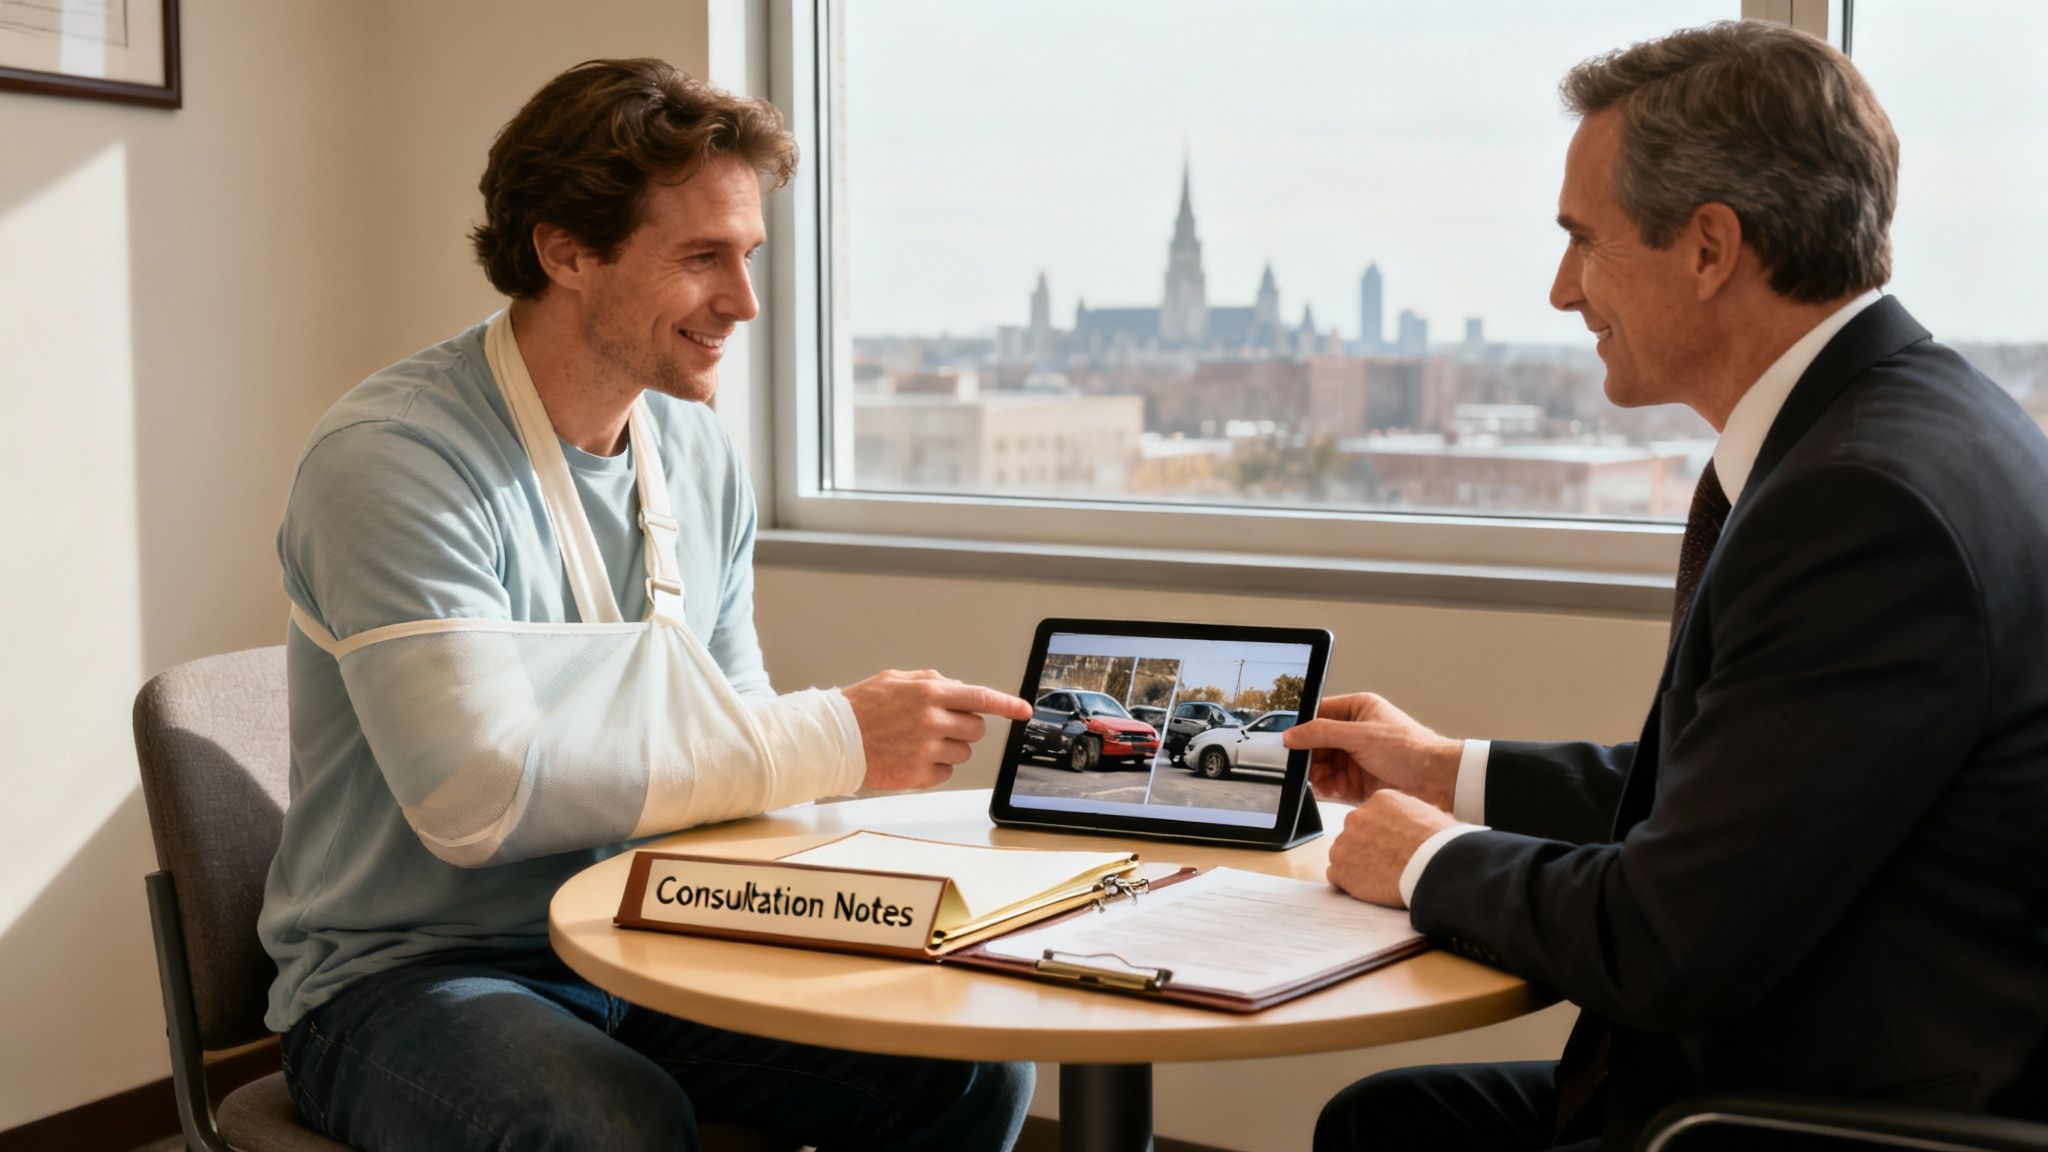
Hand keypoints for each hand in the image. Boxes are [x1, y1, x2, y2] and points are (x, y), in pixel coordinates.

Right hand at [842, 669, 1032, 791]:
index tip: (1024, 710)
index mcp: (929, 692)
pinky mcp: (919, 774)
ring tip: (918, 743)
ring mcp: (927, 749)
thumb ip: (931, 681)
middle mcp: (932, 720)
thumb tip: (958, 688)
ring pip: (963, 753)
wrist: (834, 740)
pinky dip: (934, 769)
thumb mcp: (896, 680)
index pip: (981, 697)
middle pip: (976, 729)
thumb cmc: (861, 708)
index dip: (1007, 705)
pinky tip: (911, 758)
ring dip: (948, 749)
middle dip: (964, 728)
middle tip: (940, 726)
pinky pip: (946, 773)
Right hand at [1282, 692, 1461, 809]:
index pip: (1319, 714)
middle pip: (1317, 744)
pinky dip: (1326, 789)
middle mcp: (1355, 734)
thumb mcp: (1361, 734)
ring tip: (1316, 779)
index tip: (1289, 740)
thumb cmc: (1412, 749)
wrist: (1439, 781)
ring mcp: (1356, 760)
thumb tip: (1293, 734)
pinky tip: (1327, 789)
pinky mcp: (1358, 784)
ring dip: (1317, 774)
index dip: (1303, 727)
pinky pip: (1332, 786)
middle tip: (1300, 765)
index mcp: (1358, 711)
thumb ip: (1322, 733)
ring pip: (1322, 767)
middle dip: (1309, 756)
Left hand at [1326, 789, 1457, 907]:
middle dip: (1366, 847)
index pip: (1371, 816)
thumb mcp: (1431, 814)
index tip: (1389, 846)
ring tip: (1379, 877)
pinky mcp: (1340, 868)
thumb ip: (1412, 814)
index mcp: (1380, 800)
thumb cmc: (1441, 844)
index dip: (1380, 834)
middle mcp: (1357, 816)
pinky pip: (1336, 876)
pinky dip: (1348, 883)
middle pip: (1354, 833)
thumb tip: (1418, 821)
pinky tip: (1367, 888)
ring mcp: (1345, 842)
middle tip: (1384, 862)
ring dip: (1356, 865)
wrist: (1435, 867)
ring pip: (1343, 854)